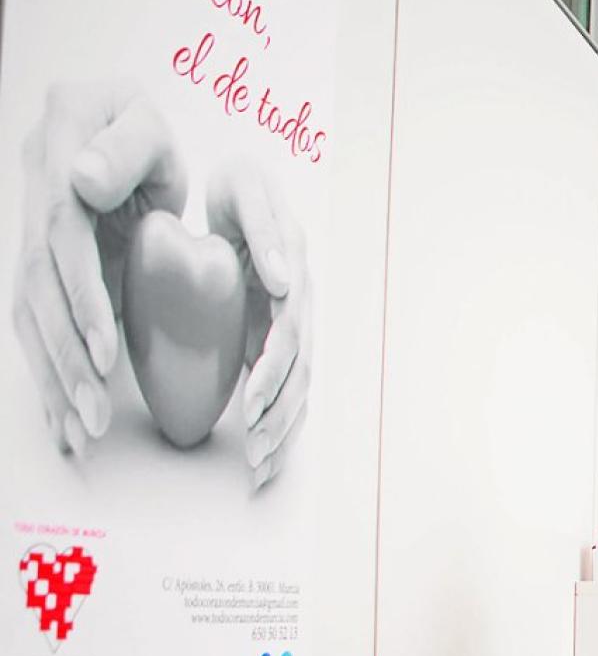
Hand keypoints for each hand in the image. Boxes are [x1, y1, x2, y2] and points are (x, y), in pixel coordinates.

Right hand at [12, 80, 185, 452]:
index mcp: (56, 158)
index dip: (80, 296)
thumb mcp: (142, 121)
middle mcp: (31, 200)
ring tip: (81, 431)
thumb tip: (82, 178)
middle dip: (66, 356)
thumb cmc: (138, 129)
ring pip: (31, 317)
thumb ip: (124, 146)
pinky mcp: (36, 269)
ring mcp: (26, 236)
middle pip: (38, 292)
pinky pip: (36, 327)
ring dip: (55, 377)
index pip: (62, 242)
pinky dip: (51, 374)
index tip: (107, 347)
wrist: (104, 127)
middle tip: (95, 412)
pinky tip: (64, 421)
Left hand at [207, 160, 309, 488]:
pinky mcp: (273, 343)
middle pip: (300, 374)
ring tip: (259, 467)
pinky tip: (263, 459)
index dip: (273, 371)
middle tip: (254, 451)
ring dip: (281, 431)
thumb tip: (287, 282)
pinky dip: (276, 428)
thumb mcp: (247, 190)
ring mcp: (291, 329)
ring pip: (297, 390)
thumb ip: (266, 227)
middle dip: (280, 417)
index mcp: (293, 279)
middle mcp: (298, 310)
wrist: (243, 189)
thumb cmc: (239, 188)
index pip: (290, 335)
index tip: (250, 401)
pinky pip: (283, 392)